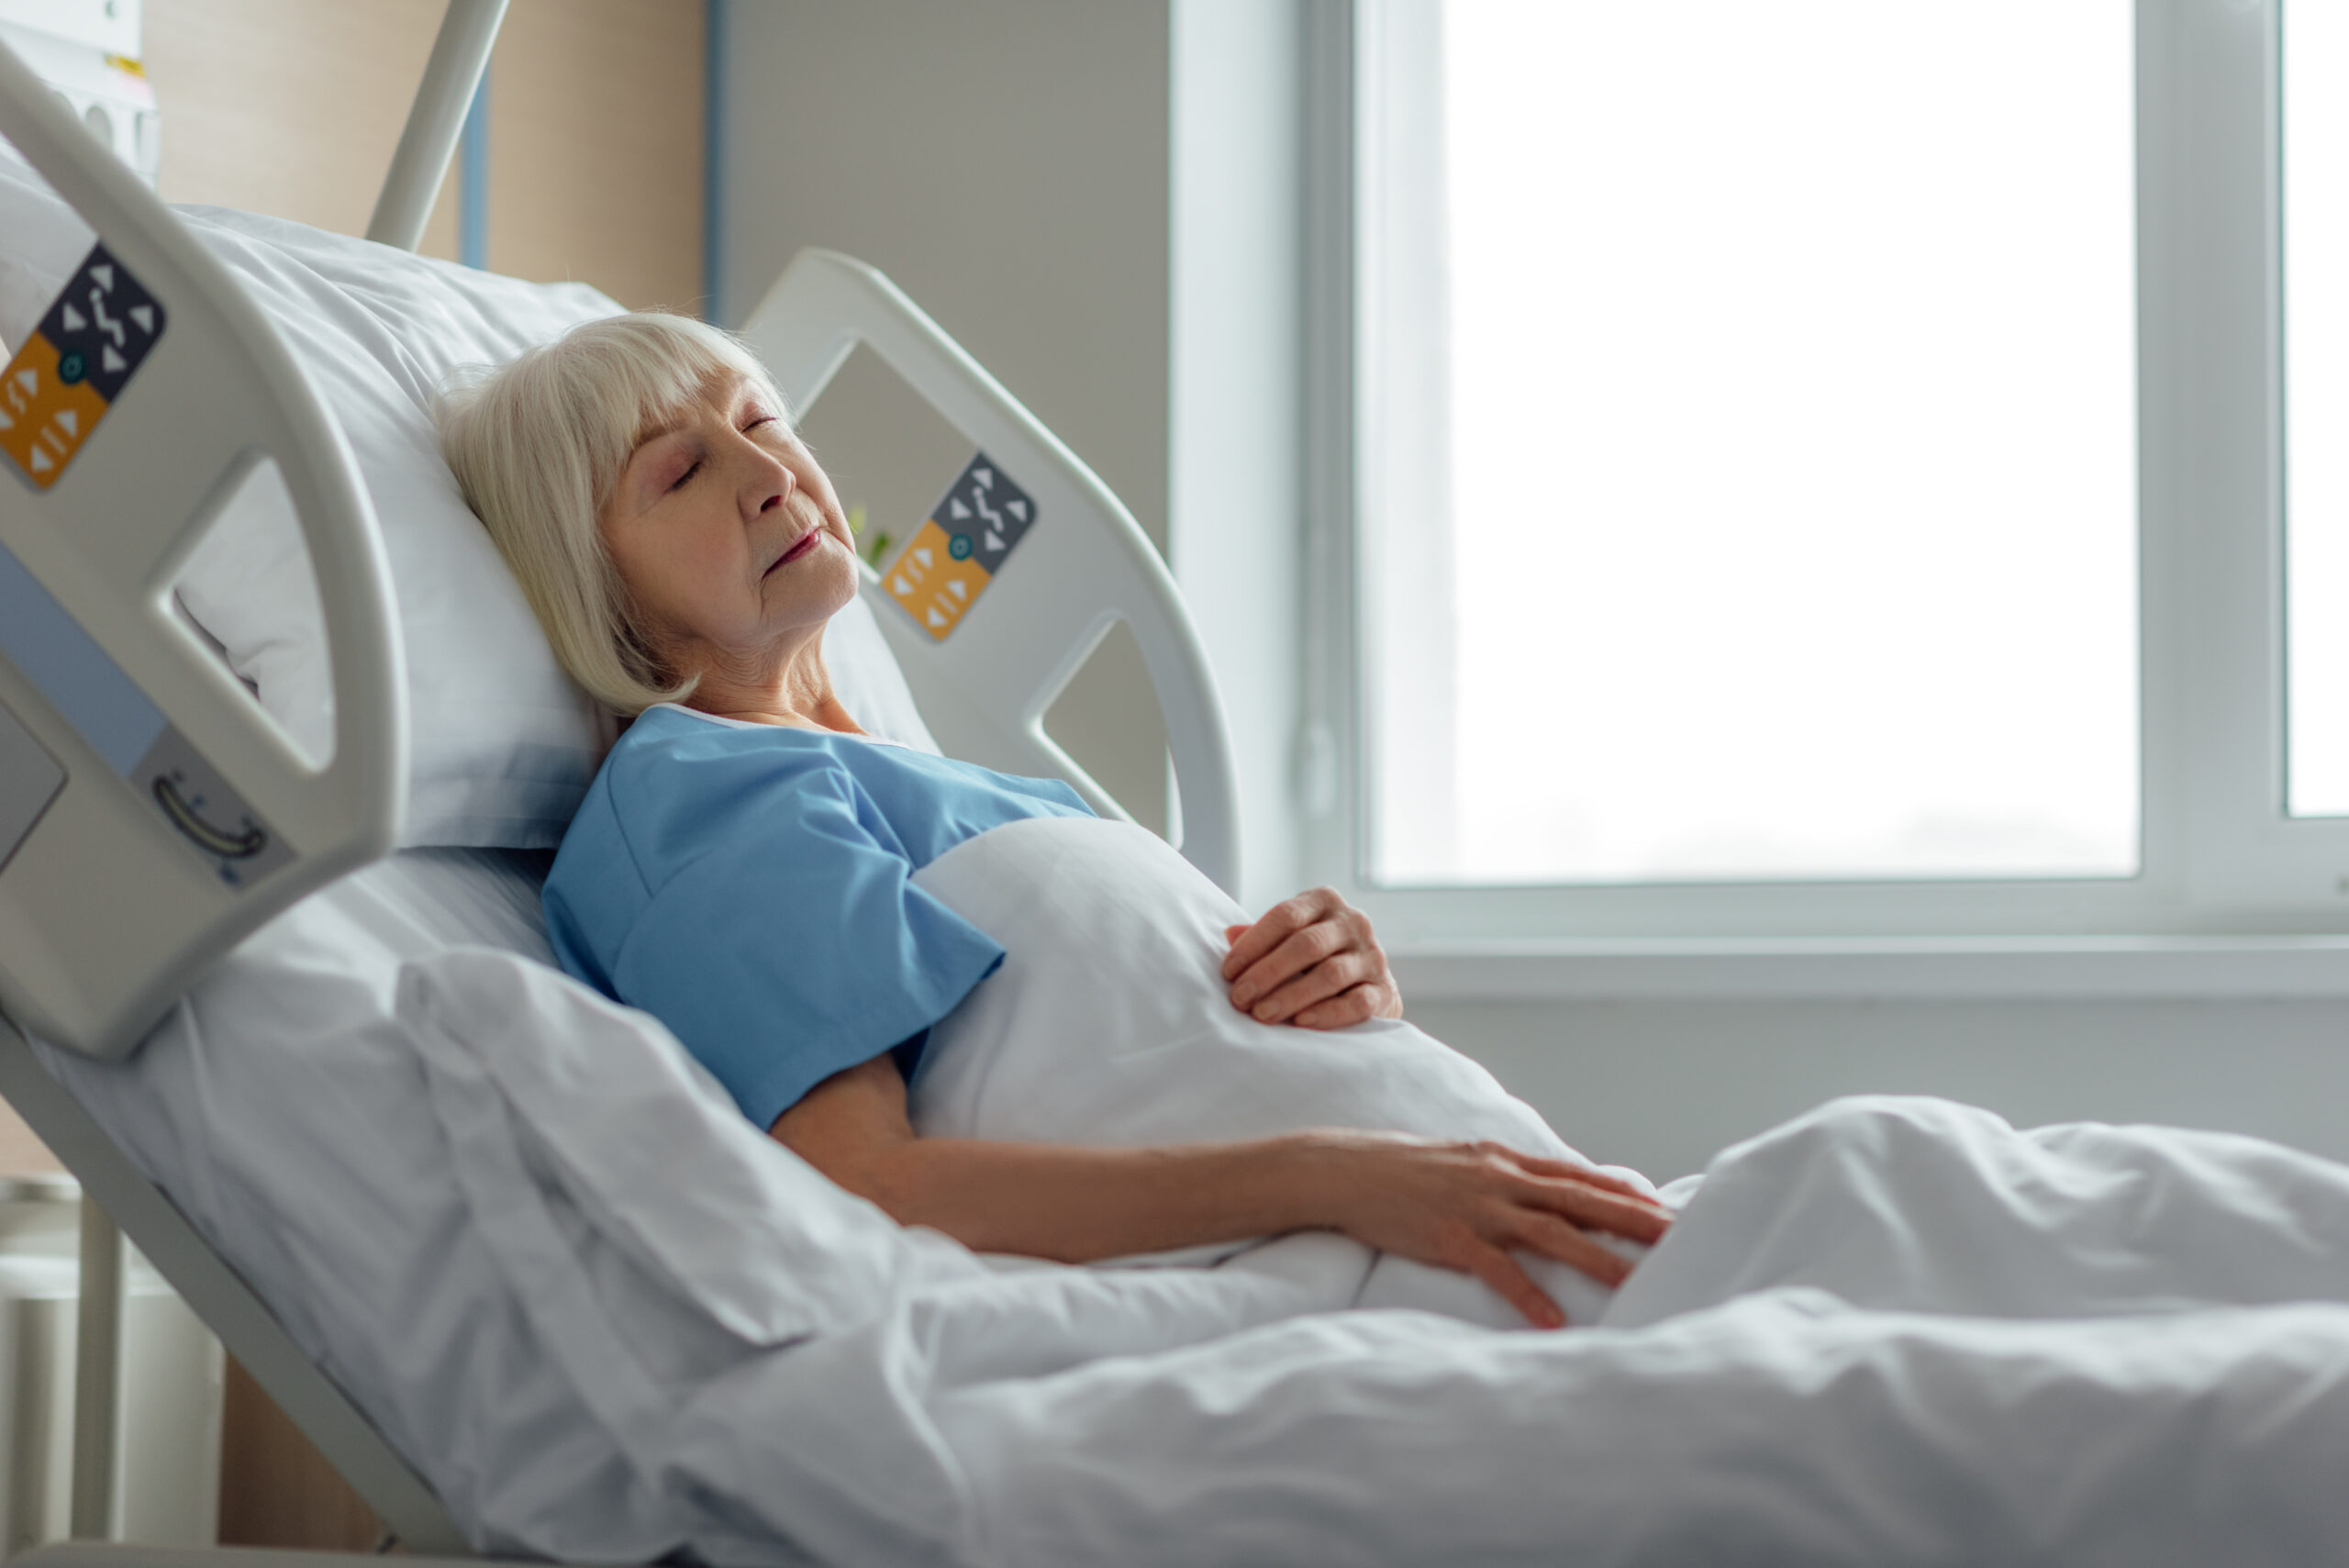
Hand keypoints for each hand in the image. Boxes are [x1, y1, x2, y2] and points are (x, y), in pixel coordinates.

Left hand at [1223, 887, 1403, 1027]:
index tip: (1228, 972)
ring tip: (1262, 1014)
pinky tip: (1301, 1022)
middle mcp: (1353, 923)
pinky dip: (1327, 1013)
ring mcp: (1372, 956)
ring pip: (1330, 974)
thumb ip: (1262, 937)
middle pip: (1307, 944)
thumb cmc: (1315, 960)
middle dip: (1268, 973)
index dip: (1253, 944)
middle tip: (1240, 998)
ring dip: (1291, 996)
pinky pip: (1357, 1002)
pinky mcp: (1384, 990)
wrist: (1368, 988)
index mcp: (1324, 902)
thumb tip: (1229, 933)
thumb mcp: (1289, 940)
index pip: (1286, 916)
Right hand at [1302, 1131, 1672, 1328]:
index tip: (1662, 1208)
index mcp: (1504, 1161)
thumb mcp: (1462, 1161)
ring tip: (1635, 1284)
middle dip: (1631, 1220)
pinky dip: (1529, 1295)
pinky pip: (1499, 1269)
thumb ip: (1504, 1175)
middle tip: (1675, 1237)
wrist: (1345, 1170)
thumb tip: (1542, 1192)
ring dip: (1596, 1259)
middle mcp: (1499, 1179)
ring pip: (1551, 1233)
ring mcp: (1477, 1207)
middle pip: (1579, 1199)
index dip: (1622, 1193)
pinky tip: (1553, 1321)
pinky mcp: (1451, 1236)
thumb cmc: (1404, 1170)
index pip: (1576, 1176)